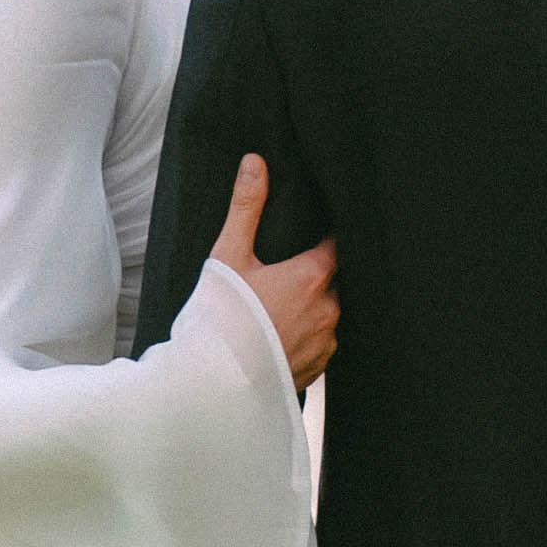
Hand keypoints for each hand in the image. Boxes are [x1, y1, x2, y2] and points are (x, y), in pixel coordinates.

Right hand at [211, 154, 338, 390]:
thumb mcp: (228, 256)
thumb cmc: (218, 318)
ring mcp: (325, 342)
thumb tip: (255, 162)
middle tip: (288, 270)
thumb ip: (246, 208)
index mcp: (311, 277)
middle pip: (333, 281)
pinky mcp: (317, 368)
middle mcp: (328, 310)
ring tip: (282, 305)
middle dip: (316, 274)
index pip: (335, 246)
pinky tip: (281, 333)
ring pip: (329, 312)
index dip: (326, 238)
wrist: (210, 384)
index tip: (315, 233)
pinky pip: (321, 342)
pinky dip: (306, 335)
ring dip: (313, 306)